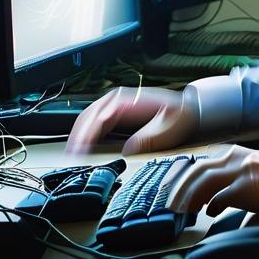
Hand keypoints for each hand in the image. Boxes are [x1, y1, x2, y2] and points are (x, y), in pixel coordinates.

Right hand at [66, 86, 199, 155]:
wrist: (187, 108)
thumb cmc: (179, 116)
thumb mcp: (169, 128)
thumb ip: (149, 138)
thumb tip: (128, 149)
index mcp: (129, 101)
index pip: (100, 116)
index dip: (87, 133)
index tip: (79, 149)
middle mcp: (118, 100)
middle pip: (88, 116)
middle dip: (77, 136)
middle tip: (71, 157)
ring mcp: (115, 105)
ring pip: (87, 118)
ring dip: (77, 135)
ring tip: (72, 155)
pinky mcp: (116, 113)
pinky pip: (94, 122)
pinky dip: (84, 134)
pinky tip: (81, 147)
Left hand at [169, 145, 258, 216]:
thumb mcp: (250, 170)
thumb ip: (229, 176)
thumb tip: (208, 196)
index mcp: (234, 154)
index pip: (199, 165)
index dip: (182, 181)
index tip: (174, 195)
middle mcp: (236, 158)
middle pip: (197, 171)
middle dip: (180, 190)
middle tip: (173, 207)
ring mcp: (242, 170)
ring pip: (204, 181)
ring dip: (190, 198)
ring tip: (185, 212)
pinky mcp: (250, 185)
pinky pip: (222, 195)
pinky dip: (212, 205)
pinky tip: (210, 212)